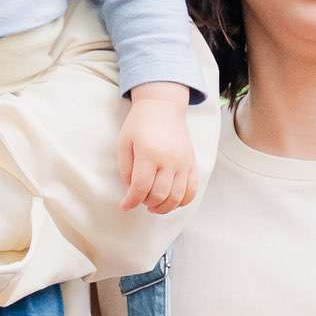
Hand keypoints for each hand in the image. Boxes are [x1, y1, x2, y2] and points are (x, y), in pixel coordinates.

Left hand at [120, 88, 198, 213]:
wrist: (162, 107)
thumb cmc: (139, 124)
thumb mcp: (124, 143)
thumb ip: (126, 169)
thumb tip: (131, 191)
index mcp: (148, 153)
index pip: (141, 187)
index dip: (131, 201)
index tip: (124, 205)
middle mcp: (169, 159)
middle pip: (159, 195)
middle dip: (146, 204)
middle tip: (139, 201)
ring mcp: (183, 162)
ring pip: (177, 197)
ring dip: (164, 207)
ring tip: (153, 206)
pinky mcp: (192, 164)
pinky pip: (192, 190)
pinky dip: (182, 201)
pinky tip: (171, 202)